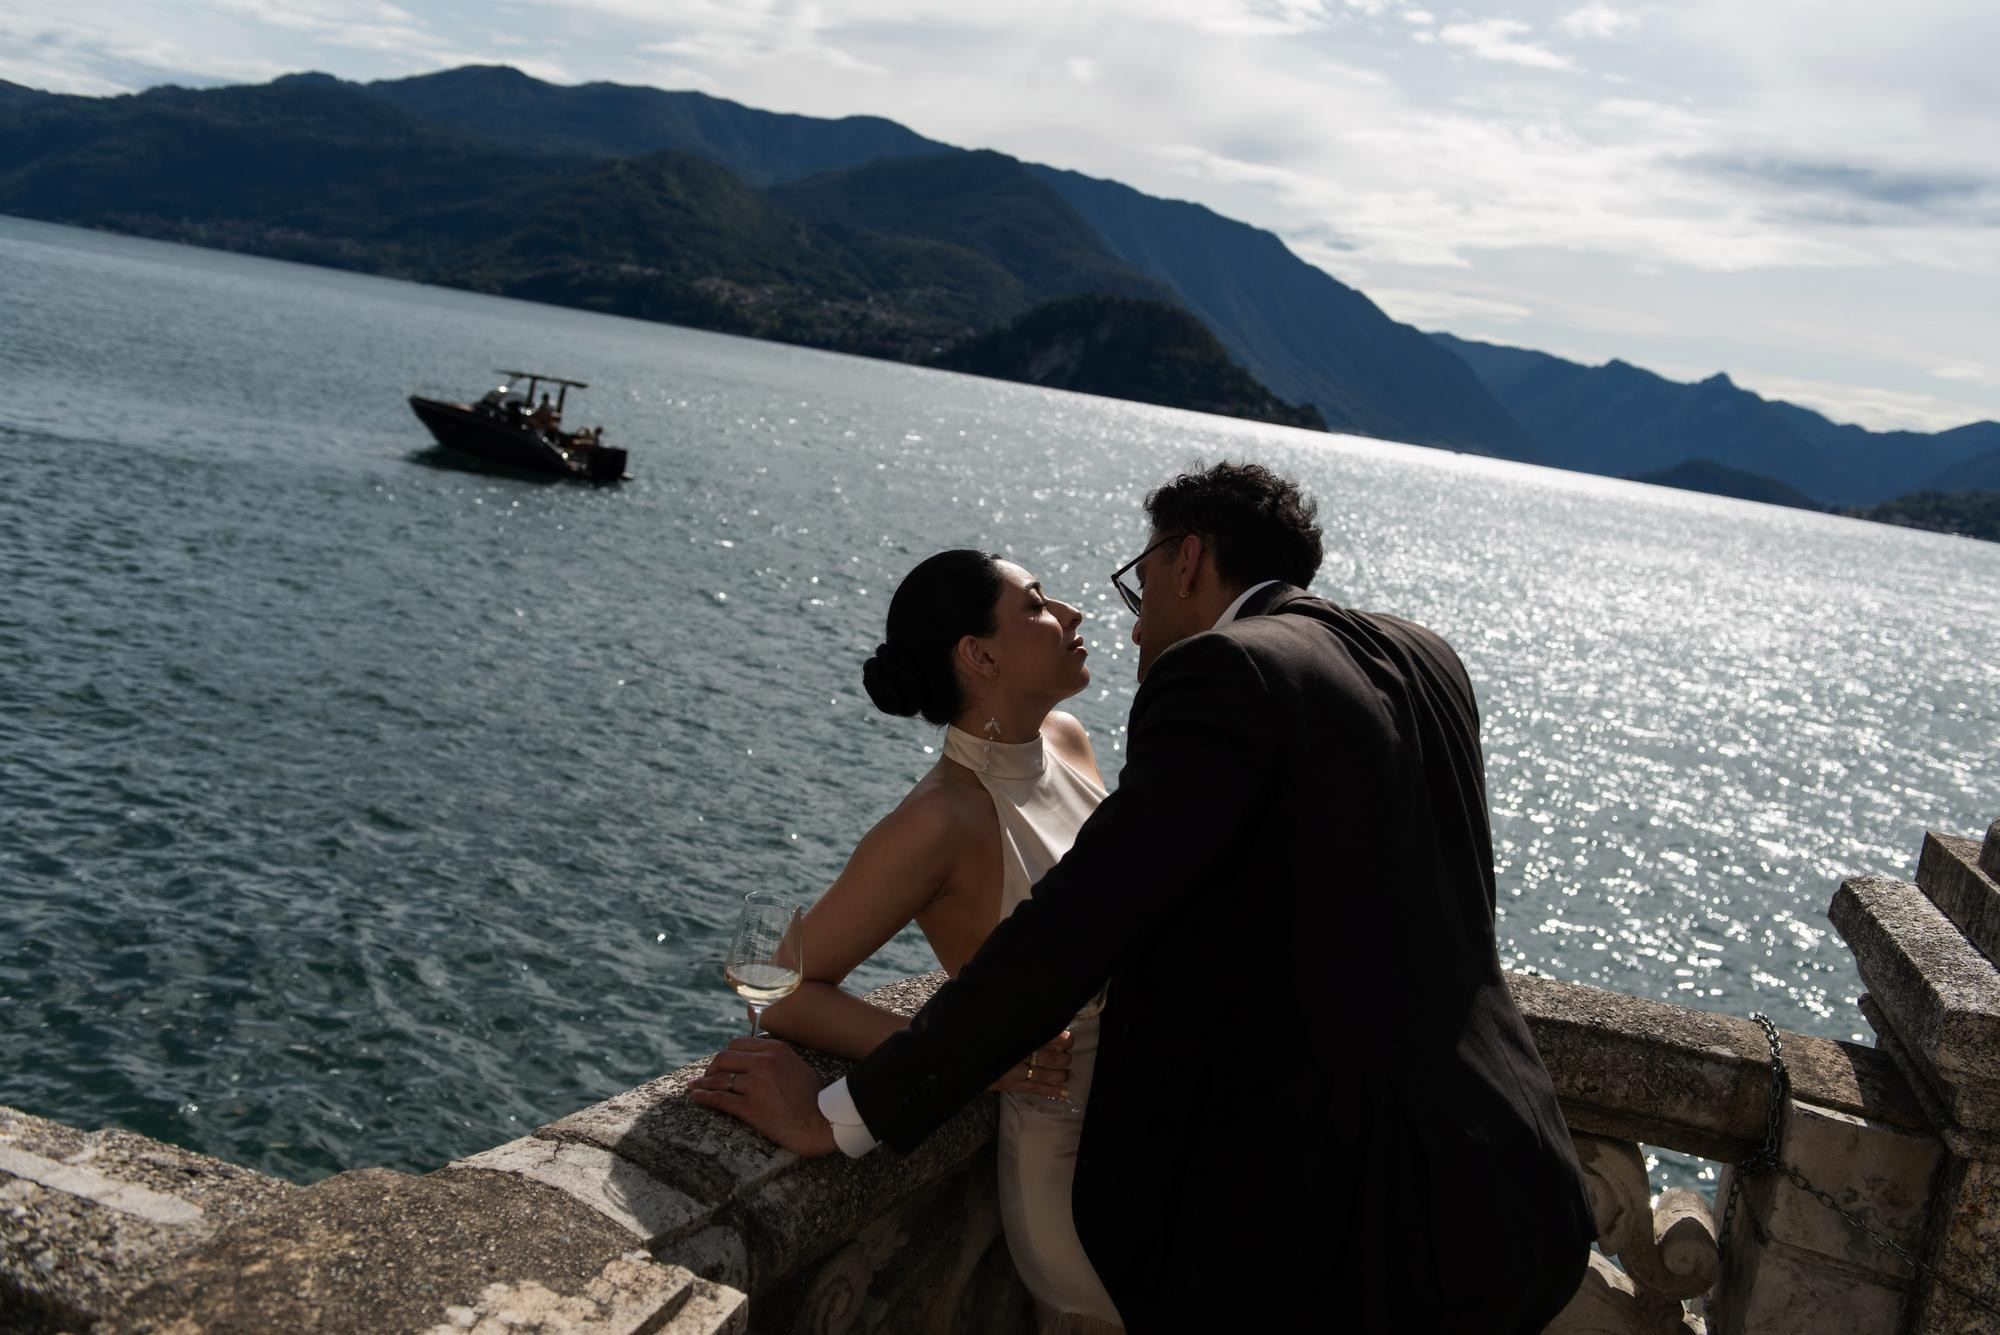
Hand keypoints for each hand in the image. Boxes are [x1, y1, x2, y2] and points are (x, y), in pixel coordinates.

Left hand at [689, 1038, 837, 1156]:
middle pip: (724, 1058)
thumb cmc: (814, 1097)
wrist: (821, 1122)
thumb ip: (776, 1058)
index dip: (726, 1054)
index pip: (739, 1044)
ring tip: (693, 1087)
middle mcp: (763, 1063)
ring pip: (719, 1078)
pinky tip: (696, 1097)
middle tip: (706, 1077)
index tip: (721, 1063)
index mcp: (775, 1049)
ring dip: (702, 1082)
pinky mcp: (750, 1107)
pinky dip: (704, 1097)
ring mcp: (755, 1084)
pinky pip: (719, 1098)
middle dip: (711, 1068)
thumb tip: (754, 1060)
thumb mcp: (797, 1065)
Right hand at [986, 1029, 1072, 1100]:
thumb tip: (1048, 1026)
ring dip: (1059, 1075)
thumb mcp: (1000, 1029)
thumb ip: (1021, 1027)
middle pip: (1045, 1057)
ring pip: (1042, 1075)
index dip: (1059, 1039)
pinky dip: (1050, 1091)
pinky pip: (1033, 1089)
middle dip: (1062, 1058)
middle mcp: (1014, 1054)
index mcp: (1014, 1037)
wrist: (961, 1059)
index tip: (1068, 1038)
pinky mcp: (1008, 1085)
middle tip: (1067, 1056)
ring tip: (1067, 1074)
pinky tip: (1063, 1092)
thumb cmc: (983, 1039)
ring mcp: (1011, 1072)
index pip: (1043, 1036)